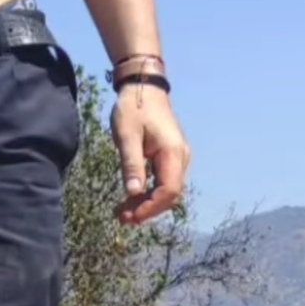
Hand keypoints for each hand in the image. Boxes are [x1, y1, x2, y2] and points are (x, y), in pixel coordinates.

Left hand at [110, 84, 190, 225]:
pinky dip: (149, 191)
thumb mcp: (126, 134)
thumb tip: (133, 193)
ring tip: (124, 212)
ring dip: (148, 202)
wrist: (143, 86)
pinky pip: (164, 180)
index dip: (151, 208)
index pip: (168, 191)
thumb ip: (131, 163)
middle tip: (123, 219)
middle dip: (148, 209)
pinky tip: (133, 196)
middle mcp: (181, 158)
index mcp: (173, 153)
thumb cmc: (133, 107)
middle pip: (169, 194)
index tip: (131, 217)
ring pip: (167, 189)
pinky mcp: (171, 155)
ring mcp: (178, 157)